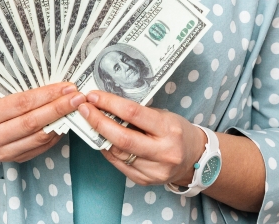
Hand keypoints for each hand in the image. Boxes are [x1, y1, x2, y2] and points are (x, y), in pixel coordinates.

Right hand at [0, 82, 84, 162]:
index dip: (48, 95)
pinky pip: (39, 148)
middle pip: (32, 122)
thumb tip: (52, 82)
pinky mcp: (12, 161)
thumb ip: (18, 89)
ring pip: (38, 138)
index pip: (22, 103)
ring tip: (74, 110)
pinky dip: (54, 135)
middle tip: (78, 98)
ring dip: (60, 123)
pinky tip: (63, 123)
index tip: (67, 87)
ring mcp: (2, 152)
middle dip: (59, 108)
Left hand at [75, 90, 204, 186]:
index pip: (133, 113)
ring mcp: (154, 170)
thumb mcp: (164, 116)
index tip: (93, 96)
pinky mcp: (144, 180)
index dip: (110, 104)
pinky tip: (101, 139)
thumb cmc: (177, 131)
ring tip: (89, 122)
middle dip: (98, 122)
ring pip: (117, 152)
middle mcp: (163, 152)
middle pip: (122, 138)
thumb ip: (138, 113)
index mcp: (169, 130)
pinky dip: (107, 150)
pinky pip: (119, 164)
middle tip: (84, 109)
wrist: (194, 158)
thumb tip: (107, 105)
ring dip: (99, 136)